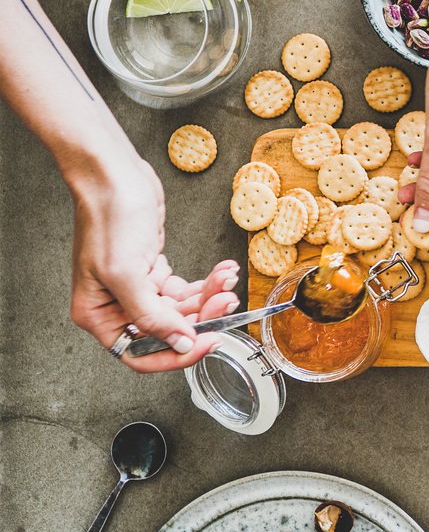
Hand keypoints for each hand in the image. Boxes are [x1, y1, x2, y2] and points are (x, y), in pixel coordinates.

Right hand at [67, 156, 239, 371]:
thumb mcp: (125, 273)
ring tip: (227, 280)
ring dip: (209, 297)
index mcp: (97, 315)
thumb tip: (180, 343)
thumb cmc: (109, 217)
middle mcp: (117, 306)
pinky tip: (222, 271)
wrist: (116, 177)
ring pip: (183, 310)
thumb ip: (152, 315)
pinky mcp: (155, 272)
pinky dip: (207, 282)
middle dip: (202, 317)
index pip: (140, 354)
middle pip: (169, 331)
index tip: (208, 341)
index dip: (177, 354)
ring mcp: (137, 290)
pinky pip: (186, 289)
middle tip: (227, 301)